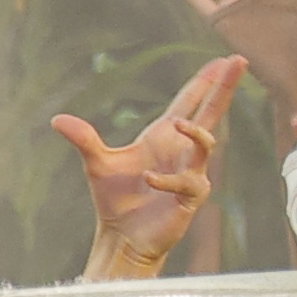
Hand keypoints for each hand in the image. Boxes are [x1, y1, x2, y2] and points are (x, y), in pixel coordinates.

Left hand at [55, 56, 252, 276]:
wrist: (122, 236)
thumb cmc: (115, 199)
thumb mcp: (98, 164)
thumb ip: (84, 140)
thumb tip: (57, 120)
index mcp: (164, 135)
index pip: (189, 101)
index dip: (205, 80)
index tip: (222, 60)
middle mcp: (182, 150)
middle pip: (211, 113)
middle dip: (224, 87)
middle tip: (239, 60)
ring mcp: (190, 172)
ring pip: (207, 145)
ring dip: (196, 133)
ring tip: (179, 124)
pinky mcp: (189, 197)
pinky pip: (187, 182)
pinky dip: (168, 179)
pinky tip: (149, 178)